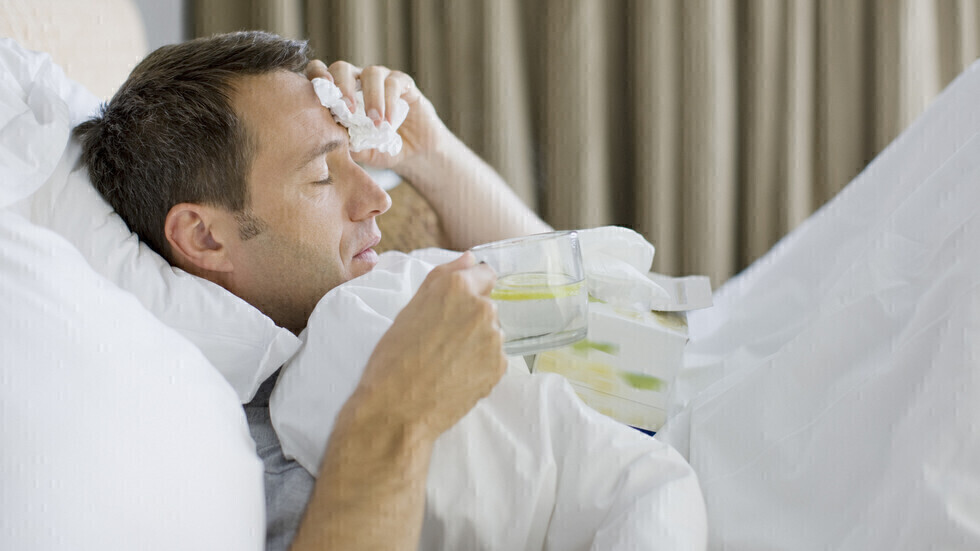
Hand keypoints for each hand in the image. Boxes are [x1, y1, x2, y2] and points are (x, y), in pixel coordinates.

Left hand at [305, 59, 448, 170]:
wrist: (412, 154)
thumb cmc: (378, 149)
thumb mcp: (357, 150)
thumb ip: (342, 142)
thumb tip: (327, 137)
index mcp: (339, 93)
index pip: (320, 73)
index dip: (316, 77)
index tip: (318, 96)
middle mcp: (357, 81)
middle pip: (342, 68)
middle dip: (342, 86)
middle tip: (347, 111)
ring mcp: (380, 79)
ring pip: (371, 73)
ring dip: (371, 97)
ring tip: (374, 122)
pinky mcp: (403, 83)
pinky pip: (393, 83)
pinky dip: (390, 103)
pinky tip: (389, 123)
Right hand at [350, 252, 506, 441]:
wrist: (395, 408)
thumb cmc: (393, 358)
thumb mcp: (410, 308)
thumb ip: (444, 276)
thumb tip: (470, 259)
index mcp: (458, 287)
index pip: (485, 273)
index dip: (470, 289)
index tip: (455, 306)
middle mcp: (483, 308)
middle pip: (487, 306)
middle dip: (470, 319)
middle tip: (441, 341)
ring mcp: (494, 339)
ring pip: (490, 334)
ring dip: (476, 343)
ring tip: (446, 362)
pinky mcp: (500, 367)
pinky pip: (494, 359)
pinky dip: (480, 366)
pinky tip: (455, 376)